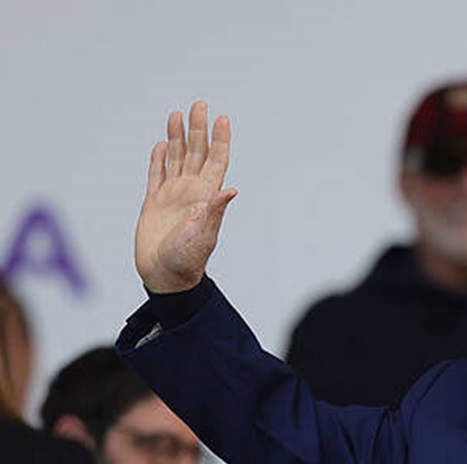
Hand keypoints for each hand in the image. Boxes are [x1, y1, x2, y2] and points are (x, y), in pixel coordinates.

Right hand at [134, 100, 236, 292]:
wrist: (164, 275)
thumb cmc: (187, 260)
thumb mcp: (203, 235)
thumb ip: (214, 211)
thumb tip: (230, 189)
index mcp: (205, 197)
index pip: (216, 161)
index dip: (220, 140)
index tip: (222, 118)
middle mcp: (191, 192)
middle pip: (197, 153)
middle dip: (198, 128)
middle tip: (199, 104)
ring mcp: (172, 196)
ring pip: (177, 159)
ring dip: (178, 137)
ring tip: (177, 115)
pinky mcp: (154, 203)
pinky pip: (156, 175)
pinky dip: (159, 159)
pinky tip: (162, 146)